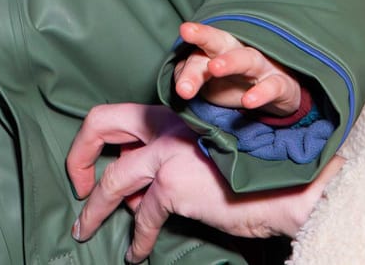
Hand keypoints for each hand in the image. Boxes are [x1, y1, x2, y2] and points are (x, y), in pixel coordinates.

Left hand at [66, 103, 327, 260]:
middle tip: (78, 185)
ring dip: (93, 210)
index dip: (96, 140)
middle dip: (79, 156)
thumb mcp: (202, 157)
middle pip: (101, 123)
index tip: (94, 168)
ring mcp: (168, 153)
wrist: (287, 186)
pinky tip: (136, 254)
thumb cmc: (252, 175)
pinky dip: (137, 240)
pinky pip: (143, 217)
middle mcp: (167, 125)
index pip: (119, 113)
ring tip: (84, 230)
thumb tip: (134, 194)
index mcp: (174, 113)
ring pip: (112, 180)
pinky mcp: (175, 186)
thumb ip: (166, 165)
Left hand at [170, 21, 303, 117]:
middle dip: (204, 36)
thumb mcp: (211, 82)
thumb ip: (191, 78)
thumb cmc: (239, 82)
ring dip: (230, 61)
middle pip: (221, 41)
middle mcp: (240, 53)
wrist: (280, 94)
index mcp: (220, 51)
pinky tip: (248, 101)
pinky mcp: (281, 85)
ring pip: (247, 59)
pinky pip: (272, 87)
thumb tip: (180, 83)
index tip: (176, 64)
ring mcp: (263, 67)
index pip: (199, 53)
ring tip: (213, 67)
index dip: (186, 66)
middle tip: (187, 31)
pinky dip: (261, 93)